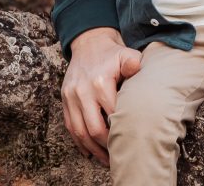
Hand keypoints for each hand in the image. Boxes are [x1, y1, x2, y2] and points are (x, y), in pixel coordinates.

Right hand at [60, 27, 142, 164]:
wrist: (89, 43)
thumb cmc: (112, 53)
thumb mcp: (126, 53)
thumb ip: (134, 63)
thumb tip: (139, 70)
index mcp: (99, 82)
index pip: (112, 114)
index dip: (121, 128)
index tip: (132, 138)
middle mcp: (82, 91)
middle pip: (94, 127)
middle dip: (107, 145)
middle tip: (119, 155)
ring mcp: (71, 97)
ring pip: (79, 131)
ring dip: (92, 148)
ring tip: (105, 159)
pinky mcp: (64, 100)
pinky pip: (70, 126)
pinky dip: (79, 141)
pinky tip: (89, 151)